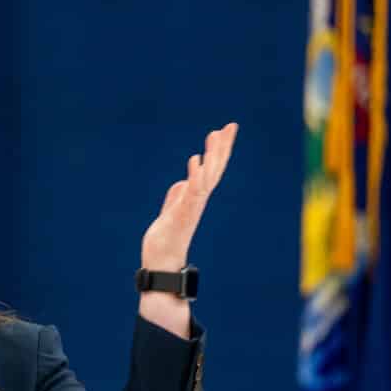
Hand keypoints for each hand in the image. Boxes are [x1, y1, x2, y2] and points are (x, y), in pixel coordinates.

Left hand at [140, 122, 237, 270]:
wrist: (161, 263)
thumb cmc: (165, 240)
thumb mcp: (169, 211)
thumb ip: (176, 197)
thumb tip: (182, 183)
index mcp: (195, 197)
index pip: (211, 170)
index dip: (218, 151)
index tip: (224, 130)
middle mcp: (197, 200)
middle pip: (214, 170)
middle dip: (222, 148)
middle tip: (230, 127)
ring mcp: (192, 207)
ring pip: (207, 178)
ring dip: (212, 157)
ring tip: (215, 136)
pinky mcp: (182, 215)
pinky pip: (192, 193)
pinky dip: (195, 176)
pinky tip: (196, 160)